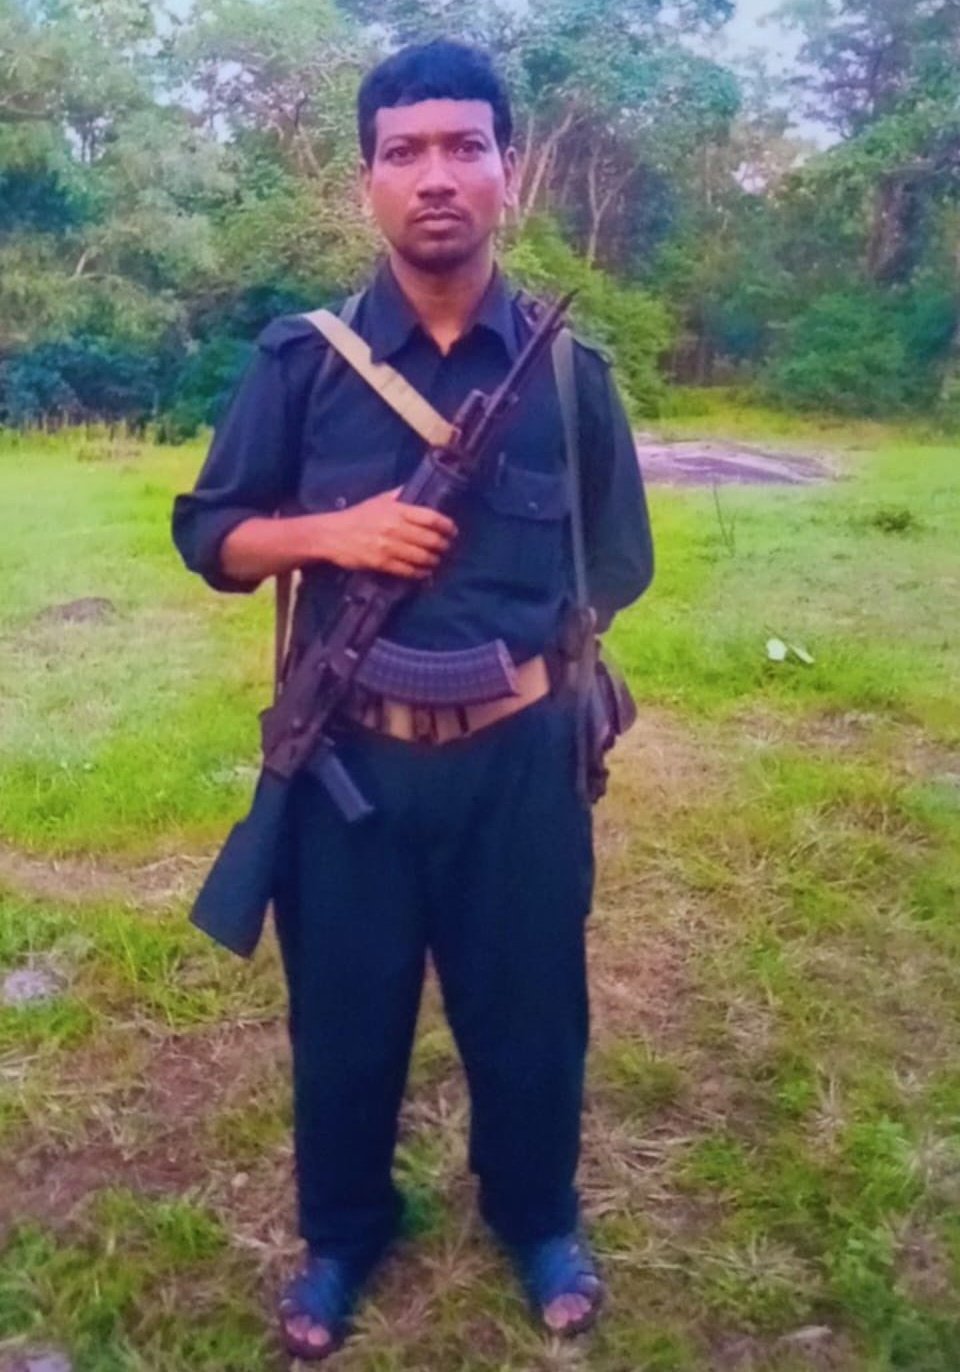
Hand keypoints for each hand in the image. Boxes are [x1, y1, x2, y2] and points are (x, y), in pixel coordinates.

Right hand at [322, 487, 456, 578]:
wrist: (332, 535)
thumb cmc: (357, 516)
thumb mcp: (379, 500)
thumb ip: (400, 495)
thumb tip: (417, 487)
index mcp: (397, 510)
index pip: (431, 518)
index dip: (447, 525)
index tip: (452, 530)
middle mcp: (395, 528)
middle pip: (430, 539)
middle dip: (443, 545)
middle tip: (447, 547)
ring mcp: (389, 547)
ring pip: (422, 557)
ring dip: (434, 560)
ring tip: (437, 560)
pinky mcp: (382, 563)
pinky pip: (408, 570)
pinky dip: (420, 573)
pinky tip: (425, 572)